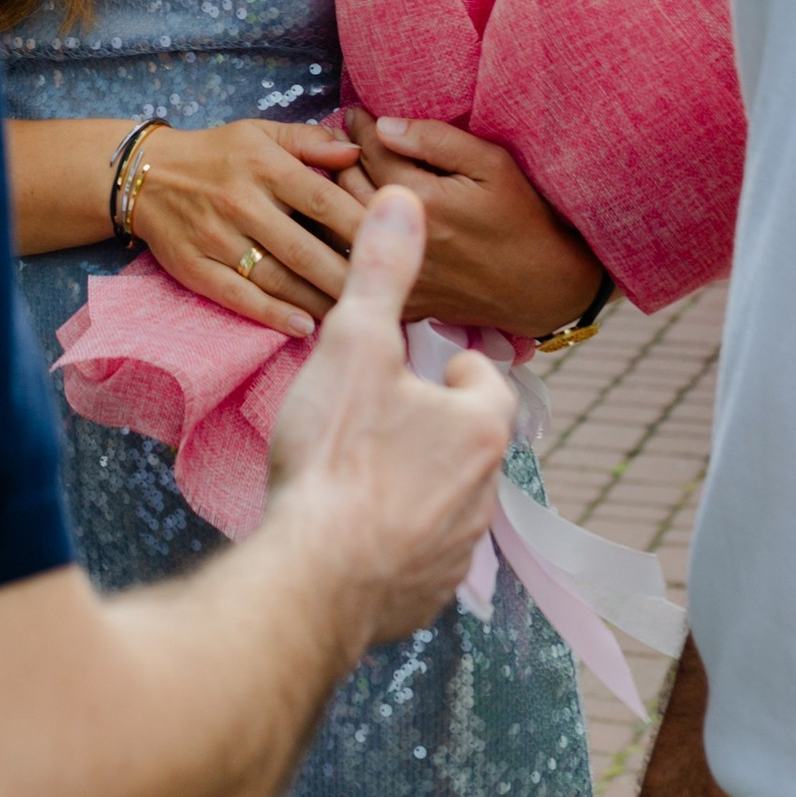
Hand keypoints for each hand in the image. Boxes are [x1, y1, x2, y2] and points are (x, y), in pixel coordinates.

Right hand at [133, 119, 370, 335]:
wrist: (144, 174)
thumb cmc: (217, 154)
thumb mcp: (260, 133)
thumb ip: (310, 141)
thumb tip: (356, 152)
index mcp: (263, 164)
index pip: (323, 199)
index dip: (362, 225)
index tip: (396, 247)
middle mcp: (240, 201)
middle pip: (304, 247)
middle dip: (348, 274)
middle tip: (388, 295)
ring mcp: (215, 237)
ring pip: (275, 277)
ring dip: (317, 300)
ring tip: (355, 314)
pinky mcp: (194, 267)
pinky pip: (237, 296)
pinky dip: (272, 314)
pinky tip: (304, 326)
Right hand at [266, 190, 515, 645]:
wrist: (310, 578)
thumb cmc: (334, 456)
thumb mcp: (353, 345)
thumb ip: (381, 272)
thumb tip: (403, 200)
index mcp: (480, 427)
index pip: (480, 377)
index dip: (439, 364)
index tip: (401, 366)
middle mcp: (485, 494)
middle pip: (460, 439)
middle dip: (422, 426)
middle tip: (365, 418)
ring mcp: (457, 552)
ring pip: (442, 499)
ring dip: (407, 483)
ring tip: (349, 474)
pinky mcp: (426, 596)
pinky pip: (417, 556)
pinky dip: (389, 540)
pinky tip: (343, 529)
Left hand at [347, 111, 603, 341]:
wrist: (545, 286)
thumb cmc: (524, 216)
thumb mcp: (493, 164)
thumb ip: (436, 139)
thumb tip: (383, 125)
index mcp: (424, 200)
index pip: (371, 151)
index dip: (360, 126)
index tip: (357, 113)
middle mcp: (404, 238)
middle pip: (346, 186)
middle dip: (339, 156)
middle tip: (341, 138)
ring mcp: (400, 273)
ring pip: (340, 225)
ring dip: (335, 195)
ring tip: (341, 172)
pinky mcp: (402, 298)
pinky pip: (355, 266)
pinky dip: (346, 238)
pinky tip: (351, 219)